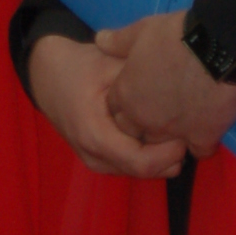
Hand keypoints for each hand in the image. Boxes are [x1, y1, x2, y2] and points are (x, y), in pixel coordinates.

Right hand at [28, 34, 186, 177]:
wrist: (46, 73)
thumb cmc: (78, 66)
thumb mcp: (109, 63)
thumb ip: (138, 77)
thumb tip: (177, 86)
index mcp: (94, 135)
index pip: (140, 162)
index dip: (169, 152)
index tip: (186, 132)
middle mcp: (94, 156)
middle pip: (143, 171)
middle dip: (169, 155)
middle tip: (188, 130)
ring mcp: (96, 161)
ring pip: (139, 170)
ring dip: (161, 156)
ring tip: (176, 130)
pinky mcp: (100, 159)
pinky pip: (130, 164)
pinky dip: (149, 153)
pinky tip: (160, 133)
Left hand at [95, 12, 235, 159]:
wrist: (215, 46)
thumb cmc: (174, 36)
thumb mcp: (140, 31)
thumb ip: (118, 41)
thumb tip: (100, 40)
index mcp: (127, 95)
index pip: (115, 110)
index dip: (125, 101)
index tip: (137, 91)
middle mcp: (146, 120)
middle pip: (135, 132)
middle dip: (141, 123)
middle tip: (158, 104)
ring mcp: (174, 132)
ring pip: (163, 145)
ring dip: (167, 135)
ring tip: (179, 117)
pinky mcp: (203, 137)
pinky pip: (198, 150)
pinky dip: (200, 142)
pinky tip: (204, 128)